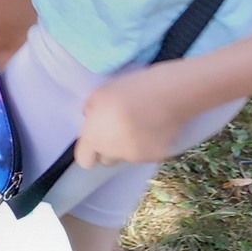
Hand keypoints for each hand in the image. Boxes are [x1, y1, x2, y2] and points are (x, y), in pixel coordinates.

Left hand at [74, 64, 200, 167]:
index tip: (95, 141)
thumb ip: (90, 112)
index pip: (84, 161)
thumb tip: (92, 120)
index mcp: (95, 138)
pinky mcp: (156, 157)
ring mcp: (136, 157)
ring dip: (127, 147)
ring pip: (126, 157)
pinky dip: (146, 146)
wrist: (167, 96)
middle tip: (117, 130)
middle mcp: (113, 153)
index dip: (88, 152)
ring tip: (138, 126)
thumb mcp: (98, 94)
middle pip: (106, 160)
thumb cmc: (129, 90)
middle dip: (108, 149)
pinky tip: (152, 129)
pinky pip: (144, 154)